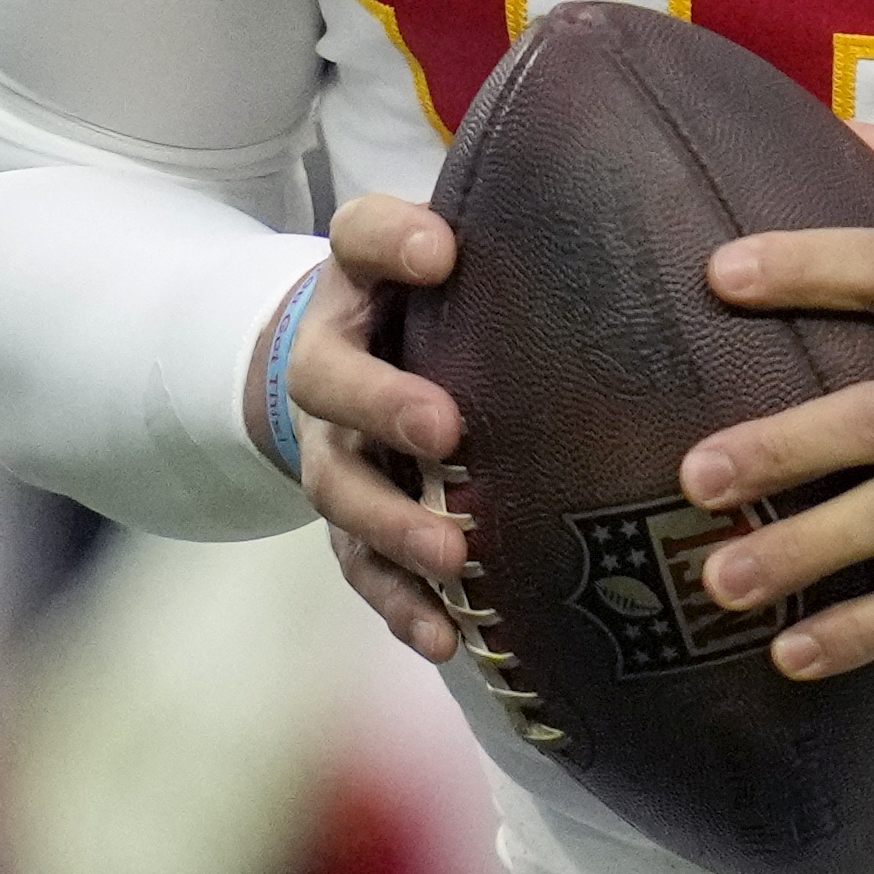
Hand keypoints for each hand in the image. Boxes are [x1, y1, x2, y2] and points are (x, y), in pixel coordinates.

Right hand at [269, 192, 473, 662]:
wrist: (349, 362)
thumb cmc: (425, 303)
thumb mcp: (440, 253)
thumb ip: (478, 239)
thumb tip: (545, 234)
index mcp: (354, 284)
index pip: (359, 238)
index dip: (392, 242)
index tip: (441, 254)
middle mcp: (328, 369)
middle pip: (331, 384)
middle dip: (384, 407)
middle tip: (445, 430)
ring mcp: (332, 452)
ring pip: (342, 492)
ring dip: (393, 525)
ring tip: (451, 554)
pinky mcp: (351, 525)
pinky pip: (364, 570)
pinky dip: (403, 607)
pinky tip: (447, 639)